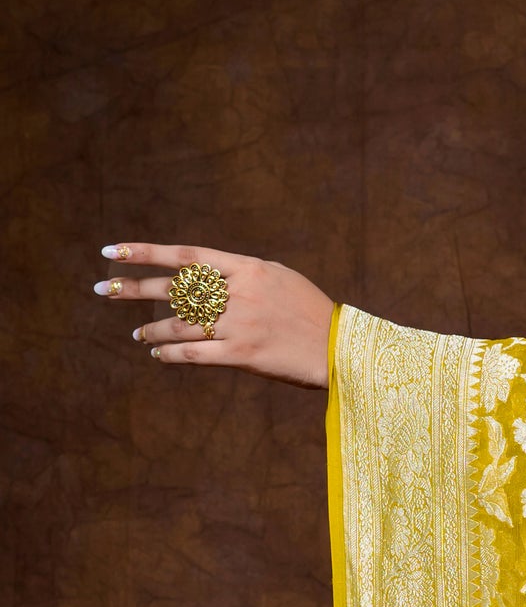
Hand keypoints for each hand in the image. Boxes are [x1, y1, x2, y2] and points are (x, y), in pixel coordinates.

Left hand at [93, 242, 334, 388]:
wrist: (340, 347)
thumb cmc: (309, 311)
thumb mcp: (278, 277)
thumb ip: (240, 273)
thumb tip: (204, 273)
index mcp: (246, 269)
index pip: (185, 256)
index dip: (145, 252)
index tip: (114, 252)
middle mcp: (238, 294)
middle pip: (174, 289)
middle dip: (134, 289)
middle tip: (105, 290)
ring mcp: (239, 325)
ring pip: (180, 325)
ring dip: (153, 330)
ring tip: (138, 335)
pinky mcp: (242, 355)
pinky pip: (194, 354)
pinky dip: (171, 354)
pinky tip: (158, 354)